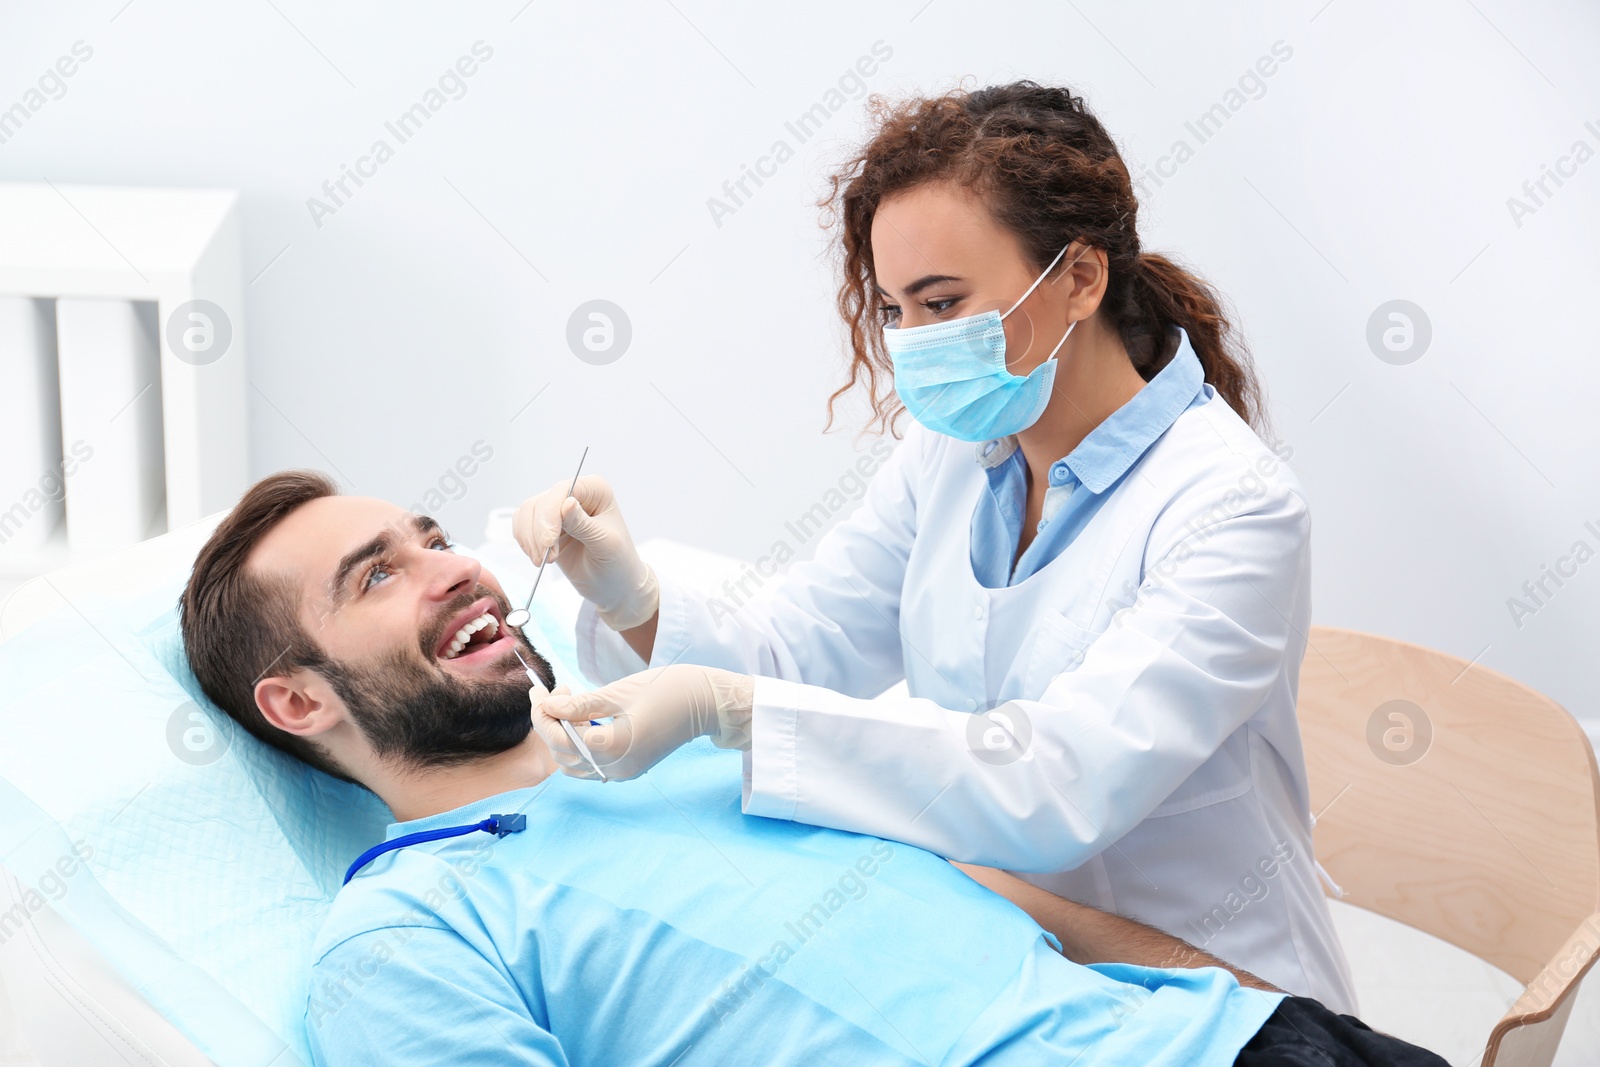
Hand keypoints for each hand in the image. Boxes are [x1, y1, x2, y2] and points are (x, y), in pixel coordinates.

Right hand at [512, 475, 658, 631]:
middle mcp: (575, 494)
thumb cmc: (617, 563)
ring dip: (531, 539)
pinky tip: (539, 557)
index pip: (563, 490)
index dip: (550, 514)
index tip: (549, 542)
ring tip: (545, 560)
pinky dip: (525, 542)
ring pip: (527, 512)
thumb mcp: (605, 544)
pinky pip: (522, 524)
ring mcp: (557, 509)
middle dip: (539, 533)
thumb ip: (583, 524)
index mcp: (595, 490)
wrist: (612, 585)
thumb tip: (566, 503)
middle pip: (541, 502)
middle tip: (547, 559)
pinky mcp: (545, 526)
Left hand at [532, 665, 753, 780]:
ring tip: (569, 702)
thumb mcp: (618, 692)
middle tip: (551, 691)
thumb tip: (548, 705)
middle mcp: (614, 768)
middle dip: (549, 722)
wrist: (707, 703)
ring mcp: (622, 772)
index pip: (559, 737)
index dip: (542, 714)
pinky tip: (585, 717)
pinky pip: (591, 763)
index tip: (538, 690)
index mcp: (612, 748)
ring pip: (574, 763)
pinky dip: (580, 743)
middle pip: (562, 753)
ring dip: (563, 735)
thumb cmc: (668, 691)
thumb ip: (580, 703)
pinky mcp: (629, 768)